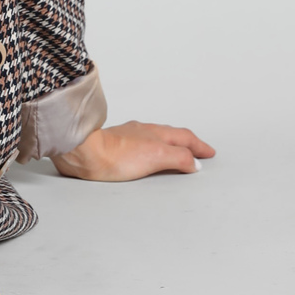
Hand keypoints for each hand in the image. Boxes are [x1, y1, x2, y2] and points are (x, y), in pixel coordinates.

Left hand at [53, 119, 214, 181]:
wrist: (84, 154)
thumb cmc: (116, 155)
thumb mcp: (156, 156)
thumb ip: (178, 158)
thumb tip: (194, 162)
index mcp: (156, 134)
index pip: (185, 137)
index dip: (199, 146)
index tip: (209, 152)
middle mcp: (143, 132)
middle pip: (172, 135)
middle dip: (187, 144)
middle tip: (198, 151)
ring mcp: (128, 137)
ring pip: (155, 138)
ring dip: (169, 145)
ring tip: (175, 152)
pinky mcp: (114, 146)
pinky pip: (140, 145)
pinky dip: (151, 149)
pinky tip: (144, 155)